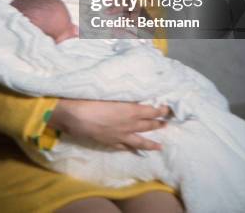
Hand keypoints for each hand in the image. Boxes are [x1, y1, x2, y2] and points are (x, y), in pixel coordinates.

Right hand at [48, 99, 170, 151]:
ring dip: (151, 143)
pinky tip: (133, 150)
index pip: (151, 111)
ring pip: (140, 141)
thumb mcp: (113, 94)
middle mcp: (129, 125)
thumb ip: (126, 99)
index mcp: (131, 110)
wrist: (76, 116)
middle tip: (166, 124)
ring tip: (160, 146)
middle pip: (147, 125)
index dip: (161, 111)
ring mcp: (120, 136)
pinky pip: (124, 147)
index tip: (168, 110)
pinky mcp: (110, 142)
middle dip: (158, 124)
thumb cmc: (93, 99)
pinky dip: (130, 148)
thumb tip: (135, 99)